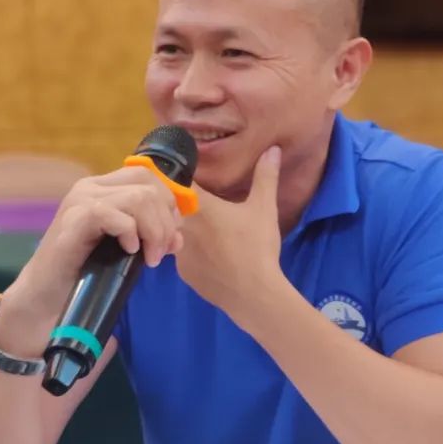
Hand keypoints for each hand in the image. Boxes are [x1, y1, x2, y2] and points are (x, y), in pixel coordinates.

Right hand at [9, 166, 183, 322]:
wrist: (47, 295)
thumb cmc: (85, 272)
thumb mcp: (126, 250)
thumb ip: (150, 237)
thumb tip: (178, 237)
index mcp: (104, 188)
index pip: (148, 177)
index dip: (168, 204)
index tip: (171, 236)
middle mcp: (91, 187)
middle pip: (148, 186)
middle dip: (165, 222)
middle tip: (161, 252)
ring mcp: (79, 201)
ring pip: (137, 198)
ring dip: (153, 231)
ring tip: (149, 258)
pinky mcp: (72, 221)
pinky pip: (111, 213)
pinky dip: (128, 232)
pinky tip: (128, 251)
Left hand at [175, 146, 283, 324]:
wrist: (252, 293)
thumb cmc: (257, 246)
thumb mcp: (264, 208)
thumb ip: (265, 177)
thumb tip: (273, 150)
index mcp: (199, 206)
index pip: (174, 182)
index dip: (175, 174)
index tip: (176, 169)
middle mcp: (181, 226)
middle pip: (169, 207)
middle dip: (176, 202)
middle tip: (189, 198)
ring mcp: (179, 252)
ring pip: (174, 231)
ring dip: (183, 227)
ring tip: (202, 228)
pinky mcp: (183, 273)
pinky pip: (182, 255)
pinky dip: (191, 251)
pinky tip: (208, 253)